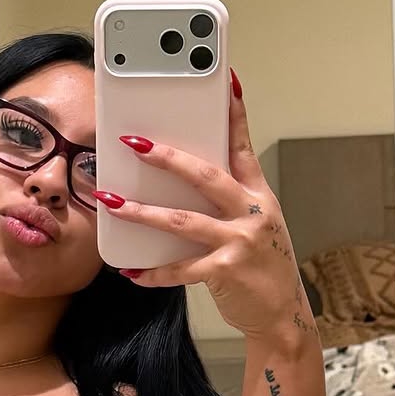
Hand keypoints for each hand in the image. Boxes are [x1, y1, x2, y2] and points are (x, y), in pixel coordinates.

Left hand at [93, 69, 317, 342]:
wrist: (282, 314)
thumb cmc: (263, 266)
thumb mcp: (256, 224)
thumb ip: (228, 200)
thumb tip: (185, 176)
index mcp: (258, 195)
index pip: (243, 145)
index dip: (234, 113)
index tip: (225, 81)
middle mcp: (252, 213)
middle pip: (205, 175)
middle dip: (167, 157)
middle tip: (134, 142)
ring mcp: (240, 241)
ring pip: (183, 220)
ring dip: (142, 212)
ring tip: (111, 202)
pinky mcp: (226, 271)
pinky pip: (181, 268)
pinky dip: (153, 272)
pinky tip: (131, 271)